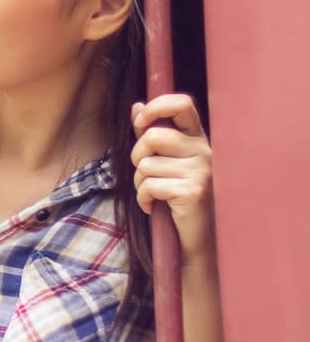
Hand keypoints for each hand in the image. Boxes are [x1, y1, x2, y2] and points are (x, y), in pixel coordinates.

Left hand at [130, 94, 215, 262]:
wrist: (197, 238)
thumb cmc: (177, 198)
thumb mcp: (166, 162)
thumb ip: (152, 134)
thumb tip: (136, 106)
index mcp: (198, 139)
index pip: (183, 104)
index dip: (156, 106)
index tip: (140, 123)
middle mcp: (204, 151)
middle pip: (153, 136)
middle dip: (136, 156)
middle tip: (145, 173)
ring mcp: (201, 171)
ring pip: (146, 165)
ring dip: (140, 183)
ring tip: (155, 194)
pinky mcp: (193, 191)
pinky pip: (149, 186)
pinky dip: (143, 199)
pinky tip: (154, 207)